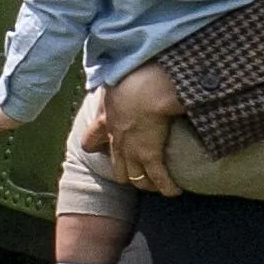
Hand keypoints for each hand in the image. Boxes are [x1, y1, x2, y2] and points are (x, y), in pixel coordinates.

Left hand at [94, 70, 186, 193]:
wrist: (147, 88)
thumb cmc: (134, 77)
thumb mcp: (117, 79)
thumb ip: (116, 83)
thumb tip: (116, 73)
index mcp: (106, 121)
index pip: (90, 142)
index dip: (96, 146)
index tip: (102, 147)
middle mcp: (117, 140)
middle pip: (116, 168)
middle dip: (127, 174)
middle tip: (139, 173)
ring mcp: (132, 150)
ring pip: (135, 179)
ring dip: (147, 183)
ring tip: (158, 185)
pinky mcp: (150, 155)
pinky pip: (158, 179)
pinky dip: (167, 186)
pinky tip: (174, 191)